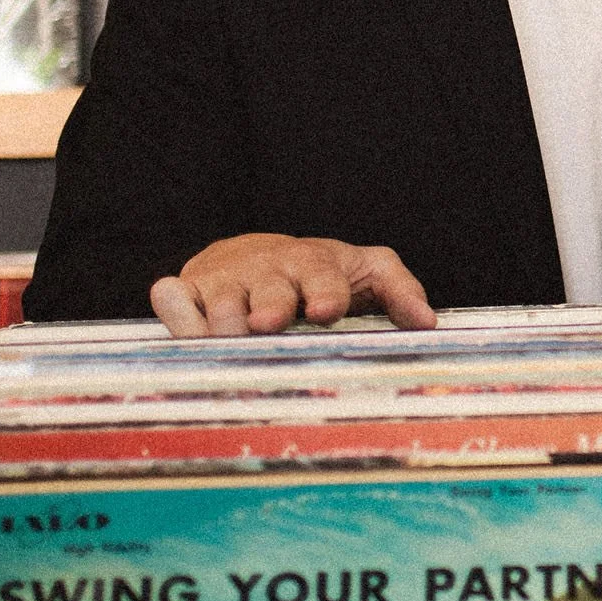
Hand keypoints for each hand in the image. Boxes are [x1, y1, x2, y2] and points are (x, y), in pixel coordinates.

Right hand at [150, 235, 434, 338]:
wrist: (254, 254)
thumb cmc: (317, 273)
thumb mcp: (365, 271)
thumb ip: (399, 290)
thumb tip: (428, 323)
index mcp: (315, 266)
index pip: (323, 277)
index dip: (325, 292)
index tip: (325, 310)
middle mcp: (269, 271)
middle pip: (268, 291)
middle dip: (269, 306)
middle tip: (266, 324)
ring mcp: (226, 280)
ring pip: (220, 306)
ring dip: (224, 328)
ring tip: (230, 346)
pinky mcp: (187, 290)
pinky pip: (173, 301)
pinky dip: (175, 316)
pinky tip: (181, 332)